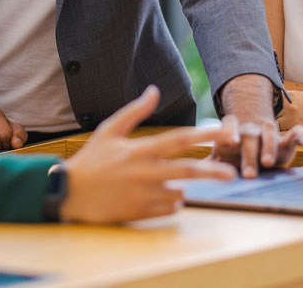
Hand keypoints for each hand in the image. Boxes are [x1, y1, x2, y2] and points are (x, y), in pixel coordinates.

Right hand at [59, 86, 236, 222]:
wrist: (70, 192)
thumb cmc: (92, 158)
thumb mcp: (109, 129)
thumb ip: (135, 111)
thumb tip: (154, 91)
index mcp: (140, 150)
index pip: (178, 139)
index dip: (203, 134)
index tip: (224, 131)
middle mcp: (145, 173)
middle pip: (187, 171)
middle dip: (212, 171)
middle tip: (232, 173)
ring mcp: (144, 195)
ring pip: (179, 192)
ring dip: (180, 187)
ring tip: (161, 181)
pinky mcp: (141, 212)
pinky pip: (169, 208)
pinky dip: (169, 201)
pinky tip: (153, 194)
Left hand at [210, 114, 302, 176]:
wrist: (253, 136)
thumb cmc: (233, 152)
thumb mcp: (222, 155)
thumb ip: (210, 162)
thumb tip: (193, 171)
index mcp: (232, 130)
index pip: (229, 125)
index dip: (229, 132)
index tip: (231, 141)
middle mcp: (250, 128)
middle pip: (249, 135)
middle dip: (249, 154)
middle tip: (248, 173)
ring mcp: (269, 131)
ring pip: (270, 132)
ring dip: (269, 146)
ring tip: (267, 162)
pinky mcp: (286, 138)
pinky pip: (297, 132)